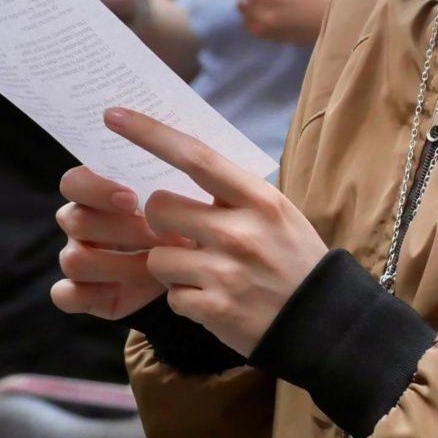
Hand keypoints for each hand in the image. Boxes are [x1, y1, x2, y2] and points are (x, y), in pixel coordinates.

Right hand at [53, 162, 174, 320]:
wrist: (190, 264)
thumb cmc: (182, 222)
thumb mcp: (181, 198)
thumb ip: (170, 182)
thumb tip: (177, 158)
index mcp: (94, 193)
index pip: (73, 182)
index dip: (96, 190)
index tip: (132, 199)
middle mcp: (79, 223)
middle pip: (73, 220)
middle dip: (119, 229)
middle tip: (157, 235)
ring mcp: (77, 257)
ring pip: (72, 259)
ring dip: (116, 265)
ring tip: (154, 265)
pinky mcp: (81, 293)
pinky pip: (64, 295)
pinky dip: (87, 295)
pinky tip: (120, 290)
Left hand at [103, 106, 325, 354]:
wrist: (323, 322)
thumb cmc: (294, 260)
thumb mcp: (275, 212)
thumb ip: (232, 193)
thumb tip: (183, 165)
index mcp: (258, 199)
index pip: (195, 156)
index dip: (149, 134)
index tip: (114, 115)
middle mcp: (240, 232)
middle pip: (159, 207)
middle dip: (159, 221)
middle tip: (181, 233)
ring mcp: (226, 272)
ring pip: (158, 257)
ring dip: (172, 267)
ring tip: (204, 274)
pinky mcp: (215, 310)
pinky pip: (172, 297)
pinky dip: (187, 300)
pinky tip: (214, 301)